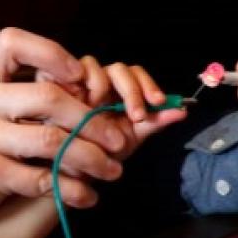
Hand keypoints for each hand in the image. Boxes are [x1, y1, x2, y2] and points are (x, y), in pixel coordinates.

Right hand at [0, 29, 125, 237]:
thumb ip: (21, 100)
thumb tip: (90, 93)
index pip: (13, 42)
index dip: (52, 53)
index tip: (81, 77)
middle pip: (48, 96)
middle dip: (92, 119)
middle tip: (118, 140)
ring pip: (53, 140)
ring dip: (92, 158)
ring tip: (112, 170)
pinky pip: (42, 178)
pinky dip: (71, 189)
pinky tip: (85, 196)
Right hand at [55, 57, 188, 154]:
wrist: (68, 171)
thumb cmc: (100, 153)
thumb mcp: (130, 139)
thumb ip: (155, 122)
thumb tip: (183, 110)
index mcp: (119, 91)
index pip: (136, 75)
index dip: (148, 85)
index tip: (158, 102)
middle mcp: (100, 82)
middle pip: (118, 69)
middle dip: (131, 90)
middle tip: (136, 115)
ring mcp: (77, 82)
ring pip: (92, 66)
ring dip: (101, 88)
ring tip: (98, 114)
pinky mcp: (54, 83)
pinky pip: (66, 72)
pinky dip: (75, 84)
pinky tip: (78, 105)